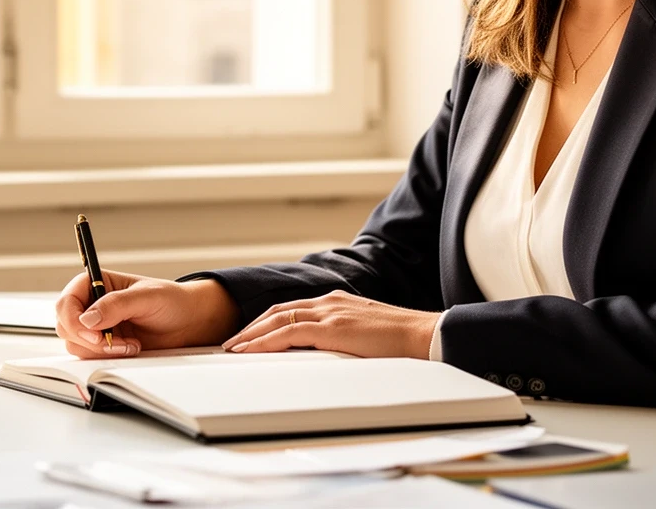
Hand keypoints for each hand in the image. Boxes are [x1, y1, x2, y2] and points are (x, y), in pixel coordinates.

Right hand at [53, 269, 238, 358]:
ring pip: (75, 344)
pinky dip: (107, 357)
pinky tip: (130, 349)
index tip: (94, 334)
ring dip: (101, 350)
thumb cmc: (171, 301)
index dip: (74, 320)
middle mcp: (92, 305)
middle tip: (113, 343)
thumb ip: (117, 305)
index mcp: (96, 283)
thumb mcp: (147, 296)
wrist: (188, 323)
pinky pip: (90, 357)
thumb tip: (88, 319)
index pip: (67, 301)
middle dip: (88, 339)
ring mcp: (96, 327)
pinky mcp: (104, 346)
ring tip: (130, 344)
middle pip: (66, 325)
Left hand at [223, 290, 438, 358]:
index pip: (293, 309)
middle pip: (278, 310)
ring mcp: (330, 313)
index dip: (268, 322)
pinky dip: (265, 341)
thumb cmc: (402, 341)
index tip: (250, 335)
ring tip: (233, 348)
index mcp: (337, 302)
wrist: (424, 335)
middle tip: (231, 342)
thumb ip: (347, 336)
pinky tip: (251, 351)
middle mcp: (329, 302)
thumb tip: (332, 353)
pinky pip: (289, 333)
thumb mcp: (367, 334)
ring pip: (278, 319)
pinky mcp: (332, 328)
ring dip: (251, 334)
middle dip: (251, 326)